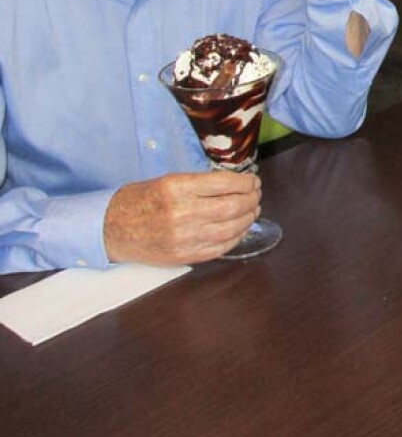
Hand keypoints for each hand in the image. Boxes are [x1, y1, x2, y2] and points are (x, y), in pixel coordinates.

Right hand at [103, 171, 260, 265]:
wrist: (110, 229)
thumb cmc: (140, 200)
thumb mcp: (169, 181)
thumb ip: (202, 184)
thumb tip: (237, 184)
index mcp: (177, 188)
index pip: (225, 183)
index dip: (246, 182)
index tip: (253, 180)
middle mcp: (182, 213)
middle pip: (233, 207)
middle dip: (252, 199)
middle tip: (256, 195)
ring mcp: (184, 237)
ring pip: (232, 228)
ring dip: (249, 218)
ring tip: (252, 210)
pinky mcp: (184, 255)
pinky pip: (221, 248)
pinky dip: (236, 237)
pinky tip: (241, 229)